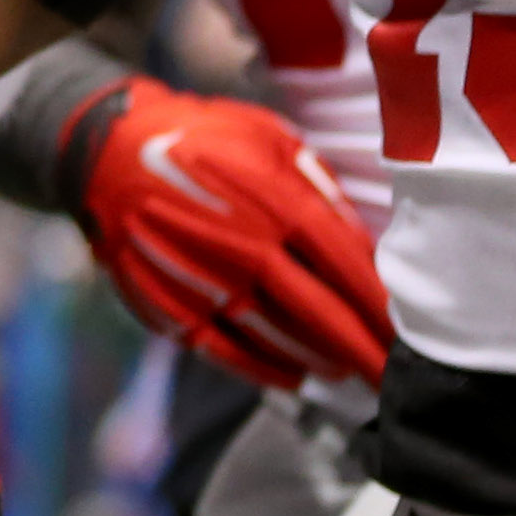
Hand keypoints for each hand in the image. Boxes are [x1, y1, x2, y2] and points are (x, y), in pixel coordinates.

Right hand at [58, 77, 391, 387]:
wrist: (108, 154)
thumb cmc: (202, 138)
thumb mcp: (269, 138)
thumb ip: (319, 188)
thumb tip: (364, 241)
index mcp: (274, 201)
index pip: (347, 266)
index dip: (381, 304)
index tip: (408, 329)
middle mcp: (243, 248)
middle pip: (320, 313)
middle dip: (363, 349)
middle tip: (393, 375)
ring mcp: (205, 283)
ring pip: (279, 338)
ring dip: (321, 360)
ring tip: (350, 371)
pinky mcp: (171, 307)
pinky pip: (228, 351)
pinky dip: (266, 369)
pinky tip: (295, 377)